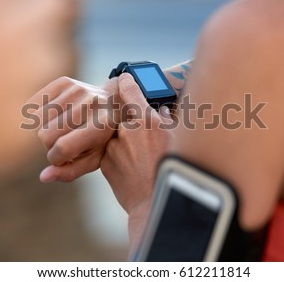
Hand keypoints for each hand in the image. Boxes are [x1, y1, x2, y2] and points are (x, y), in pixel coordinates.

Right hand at [26, 77, 120, 182]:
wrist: (115, 102)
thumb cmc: (103, 137)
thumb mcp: (95, 158)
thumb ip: (70, 171)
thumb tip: (43, 177)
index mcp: (101, 125)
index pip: (63, 147)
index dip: (55, 158)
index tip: (60, 159)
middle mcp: (89, 104)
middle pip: (45, 135)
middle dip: (50, 145)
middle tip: (63, 143)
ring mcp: (77, 90)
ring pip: (37, 120)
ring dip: (45, 130)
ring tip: (61, 130)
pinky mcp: (65, 82)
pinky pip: (33, 104)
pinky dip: (40, 116)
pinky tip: (55, 118)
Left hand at [100, 74, 173, 214]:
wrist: (153, 205)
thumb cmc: (172, 173)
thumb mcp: (178, 142)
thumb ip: (168, 120)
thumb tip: (161, 110)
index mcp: (145, 121)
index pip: (130, 89)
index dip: (127, 82)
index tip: (125, 79)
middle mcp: (124, 131)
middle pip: (126, 116)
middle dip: (136, 123)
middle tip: (149, 137)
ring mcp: (112, 147)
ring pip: (119, 136)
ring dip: (128, 142)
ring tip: (145, 160)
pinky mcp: (105, 164)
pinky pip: (112, 153)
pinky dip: (122, 156)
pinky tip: (136, 169)